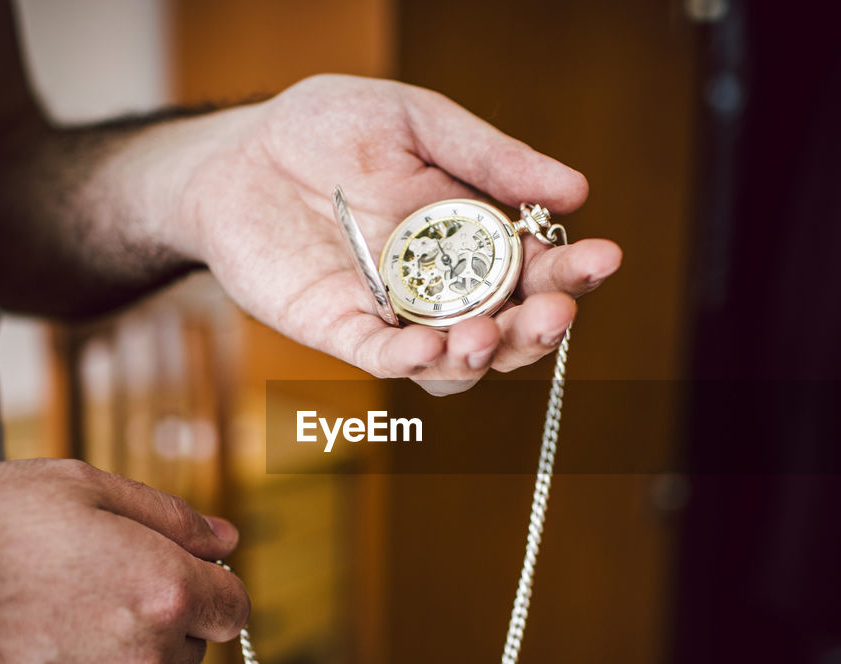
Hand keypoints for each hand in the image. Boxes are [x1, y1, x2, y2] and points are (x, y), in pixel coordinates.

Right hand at [0, 459, 248, 663]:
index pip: (232, 607)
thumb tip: (226, 539)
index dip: (206, 586)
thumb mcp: (73, 487)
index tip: (173, 577)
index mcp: (159, 592)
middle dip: (157, 624)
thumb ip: (168, 516)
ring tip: (36, 627)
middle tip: (85, 591)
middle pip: (187, 654)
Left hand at [170, 74, 622, 394]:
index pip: (539, 268)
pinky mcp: (343, 331)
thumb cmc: (327, 128)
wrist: (237, 153)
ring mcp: (397, 315)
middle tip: (552, 314)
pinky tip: (424, 350)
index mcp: (476, 237)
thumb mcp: (416, 122)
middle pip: (509, 328)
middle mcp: (445, 286)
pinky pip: (383, 359)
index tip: (603, 257)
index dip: (574, 270)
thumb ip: (489, 157)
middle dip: (538, 328)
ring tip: (483, 337)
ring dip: (479, 358)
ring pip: (456, 362)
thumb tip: (575, 189)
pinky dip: (407, 362)